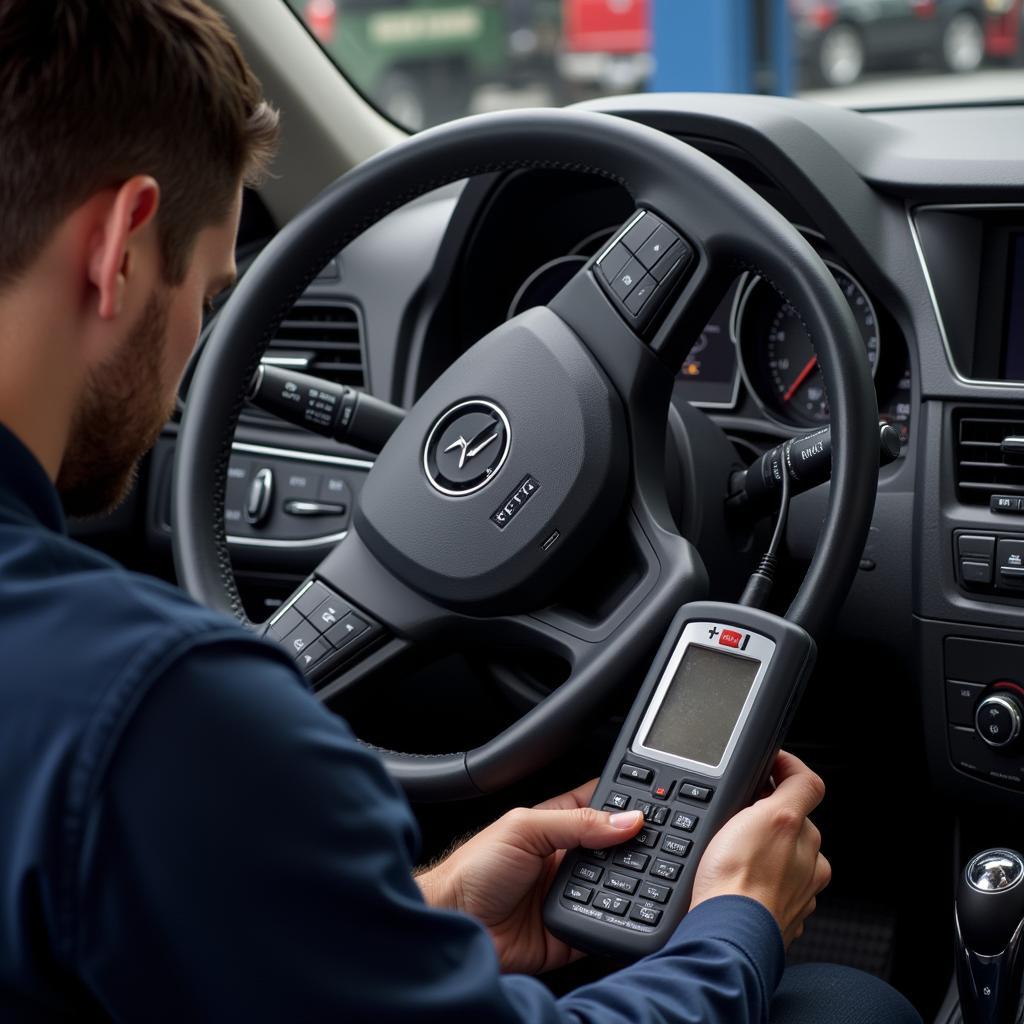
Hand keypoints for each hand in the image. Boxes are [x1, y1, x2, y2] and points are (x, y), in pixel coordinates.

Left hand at [415, 780, 643, 973]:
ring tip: (653, 878)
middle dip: (638, 846)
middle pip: (617, 848)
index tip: (661, 803)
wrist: (453, 925)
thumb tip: (627, 818)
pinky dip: (623, 922)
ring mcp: (571, 895)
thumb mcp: (524, 829)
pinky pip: (608, 927)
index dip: (629, 801)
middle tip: (665, 844)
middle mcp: (567, 858)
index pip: (602, 805)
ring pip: (619, 888)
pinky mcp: (572, 932)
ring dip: (634, 885)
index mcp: (557, 823)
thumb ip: (576, 823)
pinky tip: (633, 913)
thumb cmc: (472, 870)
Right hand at [690, 750, 830, 946]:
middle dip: (771, 813)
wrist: (725, 934)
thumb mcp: (770, 815)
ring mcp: (797, 894)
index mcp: (806, 836)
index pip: (807, 786)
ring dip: (766, 849)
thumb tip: (795, 769)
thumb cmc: (738, 880)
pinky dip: (760, 880)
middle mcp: (809, 865)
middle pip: (794, 822)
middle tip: (740, 812)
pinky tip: (738, 880)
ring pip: (784, 857)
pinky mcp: (781, 917)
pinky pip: (773, 888)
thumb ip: (793, 787)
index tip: (770, 761)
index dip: (786, 768)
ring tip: (734, 851)